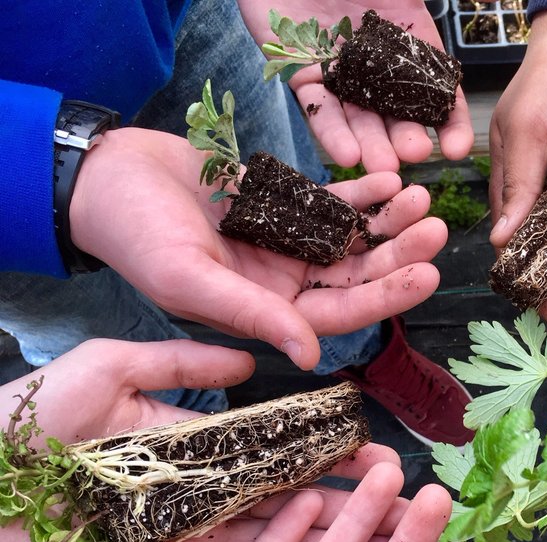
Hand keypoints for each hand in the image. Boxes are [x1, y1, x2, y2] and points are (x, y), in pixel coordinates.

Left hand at [0, 338, 400, 541]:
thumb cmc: (36, 415)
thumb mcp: (113, 368)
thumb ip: (181, 365)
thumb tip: (249, 357)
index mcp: (200, 446)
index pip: (280, 451)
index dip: (327, 452)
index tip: (372, 446)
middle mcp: (206, 495)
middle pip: (290, 501)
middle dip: (347, 502)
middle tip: (403, 496)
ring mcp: (191, 538)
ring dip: (330, 541)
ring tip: (385, 535)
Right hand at [71, 127, 446, 369]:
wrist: (107, 177)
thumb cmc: (136, 234)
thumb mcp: (189, 277)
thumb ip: (252, 314)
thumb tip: (311, 356)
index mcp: (265, 312)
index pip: (340, 313)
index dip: (386, 296)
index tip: (428, 273)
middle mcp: (283, 283)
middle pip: (356, 274)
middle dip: (397, 253)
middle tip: (436, 228)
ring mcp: (285, 242)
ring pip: (350, 238)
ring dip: (387, 221)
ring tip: (420, 196)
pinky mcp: (281, 204)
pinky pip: (330, 201)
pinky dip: (360, 192)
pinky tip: (389, 179)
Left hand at [239, 0, 473, 170]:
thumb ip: (419, 8)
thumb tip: (467, 13)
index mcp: (409, 44)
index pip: (437, 92)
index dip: (450, 122)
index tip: (458, 148)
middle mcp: (378, 67)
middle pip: (397, 112)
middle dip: (406, 137)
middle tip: (414, 155)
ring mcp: (342, 74)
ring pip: (359, 118)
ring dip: (372, 145)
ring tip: (382, 167)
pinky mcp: (303, 77)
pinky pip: (319, 110)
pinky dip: (332, 133)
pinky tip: (347, 155)